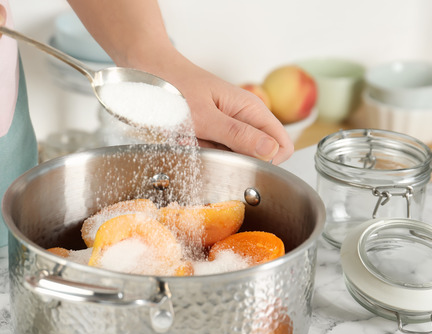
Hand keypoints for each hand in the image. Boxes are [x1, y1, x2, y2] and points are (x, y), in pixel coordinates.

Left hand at [150, 54, 293, 163]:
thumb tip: (271, 151)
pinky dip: (199, 152)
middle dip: (233, 161)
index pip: (282, 146)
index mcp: (251, 109)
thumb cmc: (174, 87)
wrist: (149, 71)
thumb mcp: (204, 116)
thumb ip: (237, 135)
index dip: (268, 161)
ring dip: (212, 156)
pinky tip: (186, 140)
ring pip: (233, 157)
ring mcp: (228, 125)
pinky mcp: (212, 131)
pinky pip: (214, 152)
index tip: (241, 164)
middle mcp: (245, 118)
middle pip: (257, 156)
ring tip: (192, 140)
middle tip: (207, 147)